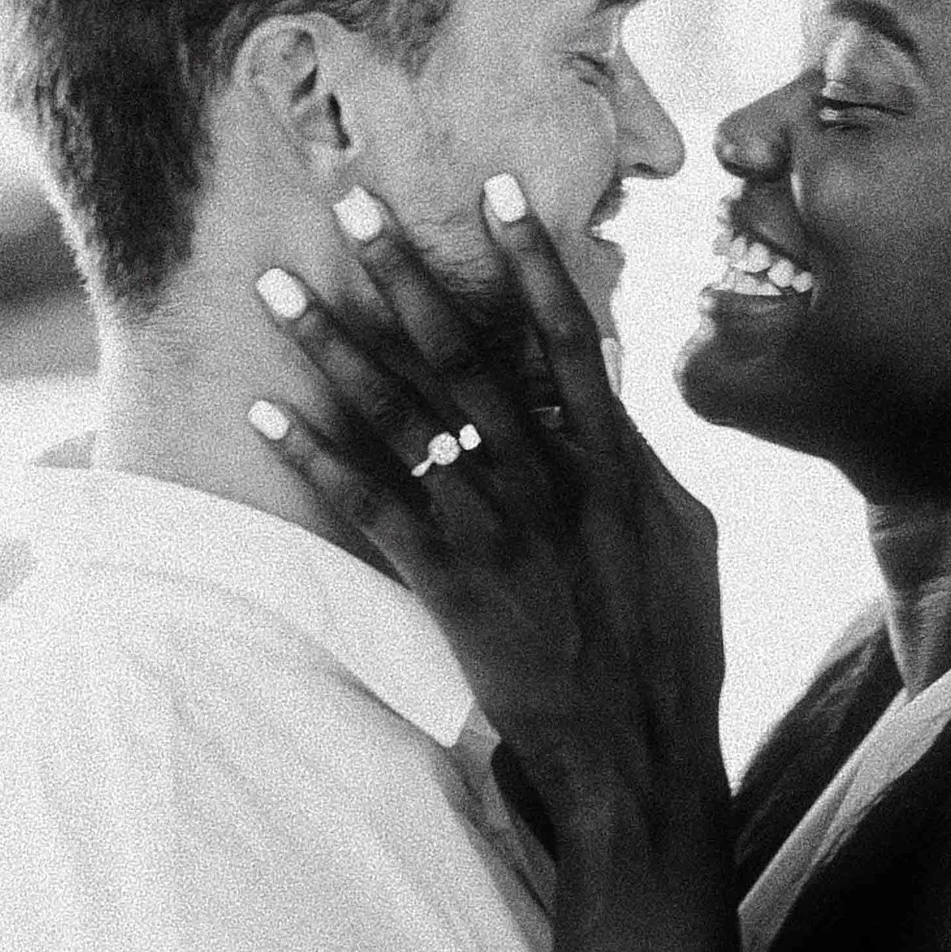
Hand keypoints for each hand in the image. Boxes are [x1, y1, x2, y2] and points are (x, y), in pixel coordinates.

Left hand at [252, 177, 738, 951]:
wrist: (641, 763)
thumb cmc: (675, 654)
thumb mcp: (686, 538)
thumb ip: (642, 461)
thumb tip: (616, 395)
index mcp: (617, 461)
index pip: (568, 334)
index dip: (529, 259)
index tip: (490, 188)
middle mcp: (552, 481)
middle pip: (466, 353)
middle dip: (406, 270)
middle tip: (351, 199)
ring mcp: (496, 531)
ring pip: (402, 416)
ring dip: (334, 345)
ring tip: (280, 284)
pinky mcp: (448, 587)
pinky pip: (368, 505)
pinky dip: (315, 454)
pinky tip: (264, 412)